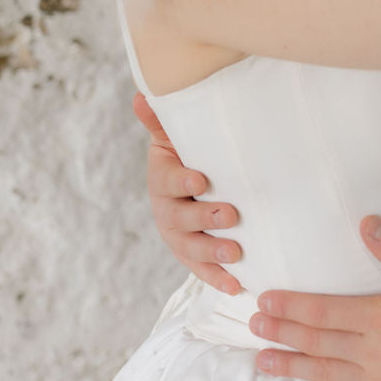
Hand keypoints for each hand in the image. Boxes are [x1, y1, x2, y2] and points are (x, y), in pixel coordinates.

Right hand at [134, 91, 242, 294]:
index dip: (182, 181)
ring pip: (191, 249)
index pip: (169, 181)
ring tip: (235, 253)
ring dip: (212, 254)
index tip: (201, 179)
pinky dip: (218, 280)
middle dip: (204, 219)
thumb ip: (161, 119)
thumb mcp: (174, 136)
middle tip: (230, 216)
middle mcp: (167, 212)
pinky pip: (203, 272)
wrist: (191, 182)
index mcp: (162, 180)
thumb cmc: (188, 154)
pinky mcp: (194, 256)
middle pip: (180, 220)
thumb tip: (142, 94)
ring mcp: (179, 237)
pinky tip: (238, 286)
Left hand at [251, 217, 380, 380]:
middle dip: (282, 332)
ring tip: (261, 360)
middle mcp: (372, 351)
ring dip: (291, 365)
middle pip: (317, 340)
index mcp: (380, 317)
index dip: (291, 306)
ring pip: (324, 372)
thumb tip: (367, 224)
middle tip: (252, 326)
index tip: (265, 301)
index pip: (324, 310)